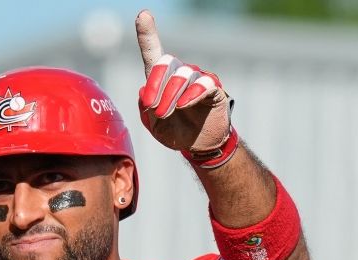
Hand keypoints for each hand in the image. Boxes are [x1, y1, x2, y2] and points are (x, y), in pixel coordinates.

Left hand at [135, 10, 235, 164]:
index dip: (147, 33)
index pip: (154, 52)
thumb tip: (143, 91)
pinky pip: (203, 84)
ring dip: (170, 95)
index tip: (143, 15)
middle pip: (166, 62)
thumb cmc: (176, 131)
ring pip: (183, 75)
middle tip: (151, 105)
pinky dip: (191, 94)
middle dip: (156, 82)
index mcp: (162, 79)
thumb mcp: (153, 125)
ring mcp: (198, 79)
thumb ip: (144, 109)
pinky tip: (184, 104)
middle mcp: (180, 73)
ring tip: (164, 113)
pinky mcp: (214, 89)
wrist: (199, 146)